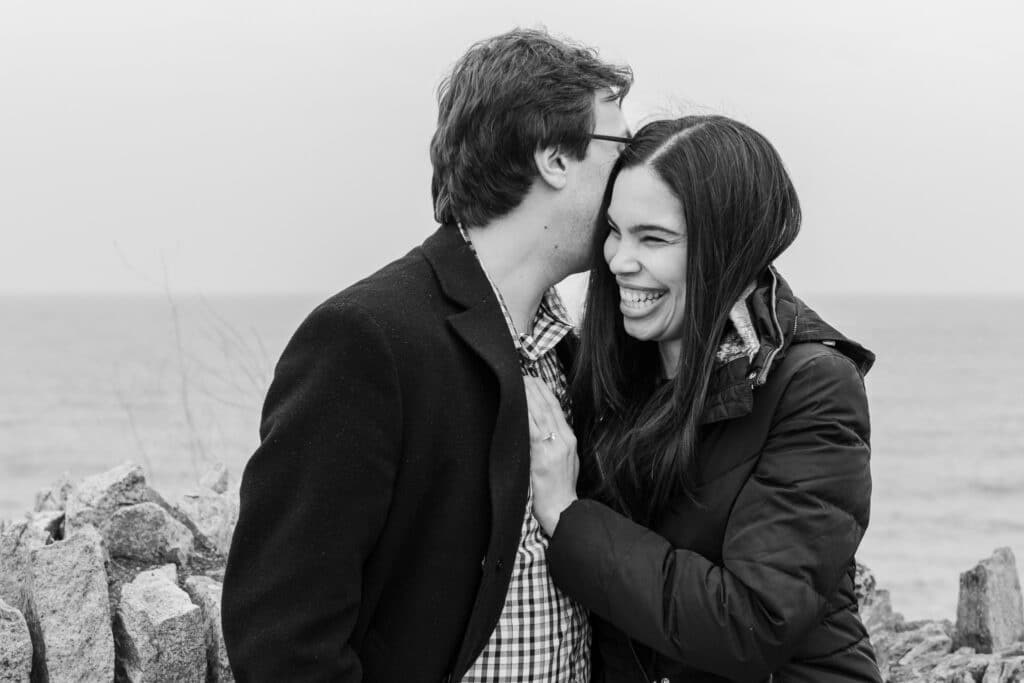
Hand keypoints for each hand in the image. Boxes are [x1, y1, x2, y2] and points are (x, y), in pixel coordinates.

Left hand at [524, 376, 578, 535]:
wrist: (562, 509)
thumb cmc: (561, 488)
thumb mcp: (567, 460)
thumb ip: (557, 442)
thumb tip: (544, 426)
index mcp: (569, 439)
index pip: (556, 408)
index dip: (544, 391)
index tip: (534, 379)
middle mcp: (563, 439)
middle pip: (547, 407)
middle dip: (534, 389)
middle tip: (521, 375)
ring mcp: (553, 447)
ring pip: (538, 415)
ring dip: (526, 397)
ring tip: (516, 384)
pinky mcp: (542, 457)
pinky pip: (530, 431)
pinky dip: (523, 417)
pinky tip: (515, 407)